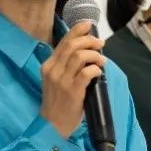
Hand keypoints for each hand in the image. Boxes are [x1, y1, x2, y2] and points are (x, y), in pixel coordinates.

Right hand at [40, 21, 105, 136]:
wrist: (52, 125)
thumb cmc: (57, 102)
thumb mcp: (55, 80)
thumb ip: (65, 65)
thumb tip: (85, 50)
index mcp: (48, 65)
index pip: (63, 42)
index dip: (77, 30)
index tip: (89, 25)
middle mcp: (53, 70)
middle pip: (73, 45)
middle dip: (89, 40)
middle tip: (100, 43)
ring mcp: (62, 81)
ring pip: (80, 56)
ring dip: (95, 55)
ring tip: (102, 60)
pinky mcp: (73, 91)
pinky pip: (87, 73)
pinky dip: (96, 68)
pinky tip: (99, 71)